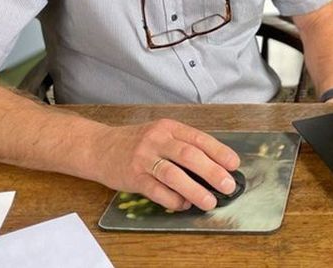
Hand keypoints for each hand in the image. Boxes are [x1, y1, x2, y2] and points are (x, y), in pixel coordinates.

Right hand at [93, 118, 239, 211]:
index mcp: (169, 128)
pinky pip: (156, 190)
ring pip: (173, 174)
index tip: (234, 164)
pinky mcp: (133, 176)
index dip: (219, 151)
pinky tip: (184, 204)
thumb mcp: (160, 135)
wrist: (98, 147)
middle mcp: (157, 140)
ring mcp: (144, 158)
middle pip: (189, 155)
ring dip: (194, 190)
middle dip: (212, 172)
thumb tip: (213, 167)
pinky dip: (172, 199)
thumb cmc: (136, 143)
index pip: (199, 138)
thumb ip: (183, 146)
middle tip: (227, 185)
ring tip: (209, 202)